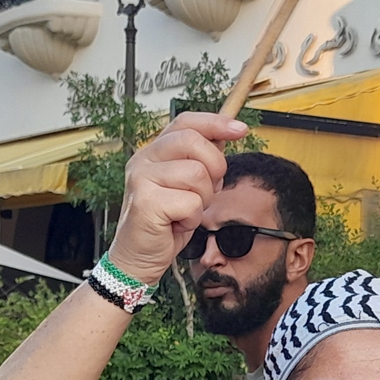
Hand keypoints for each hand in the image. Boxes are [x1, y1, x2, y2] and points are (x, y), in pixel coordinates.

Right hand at [107, 112, 248, 284]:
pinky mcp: (145, 202)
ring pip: (196, 174)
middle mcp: (142, 160)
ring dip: (202, 199)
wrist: (139, 256)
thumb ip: (201, 160)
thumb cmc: (166, 222)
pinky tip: (177, 224)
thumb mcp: (188, 185)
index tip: (240, 129)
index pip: (185, 122)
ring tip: (185, 211)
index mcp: (153, 152)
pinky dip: (192, 218)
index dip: (215, 122)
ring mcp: (141, 179)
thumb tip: (225, 134)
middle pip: (194, 142)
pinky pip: (191, 202)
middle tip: (204, 191)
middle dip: (214, 168)